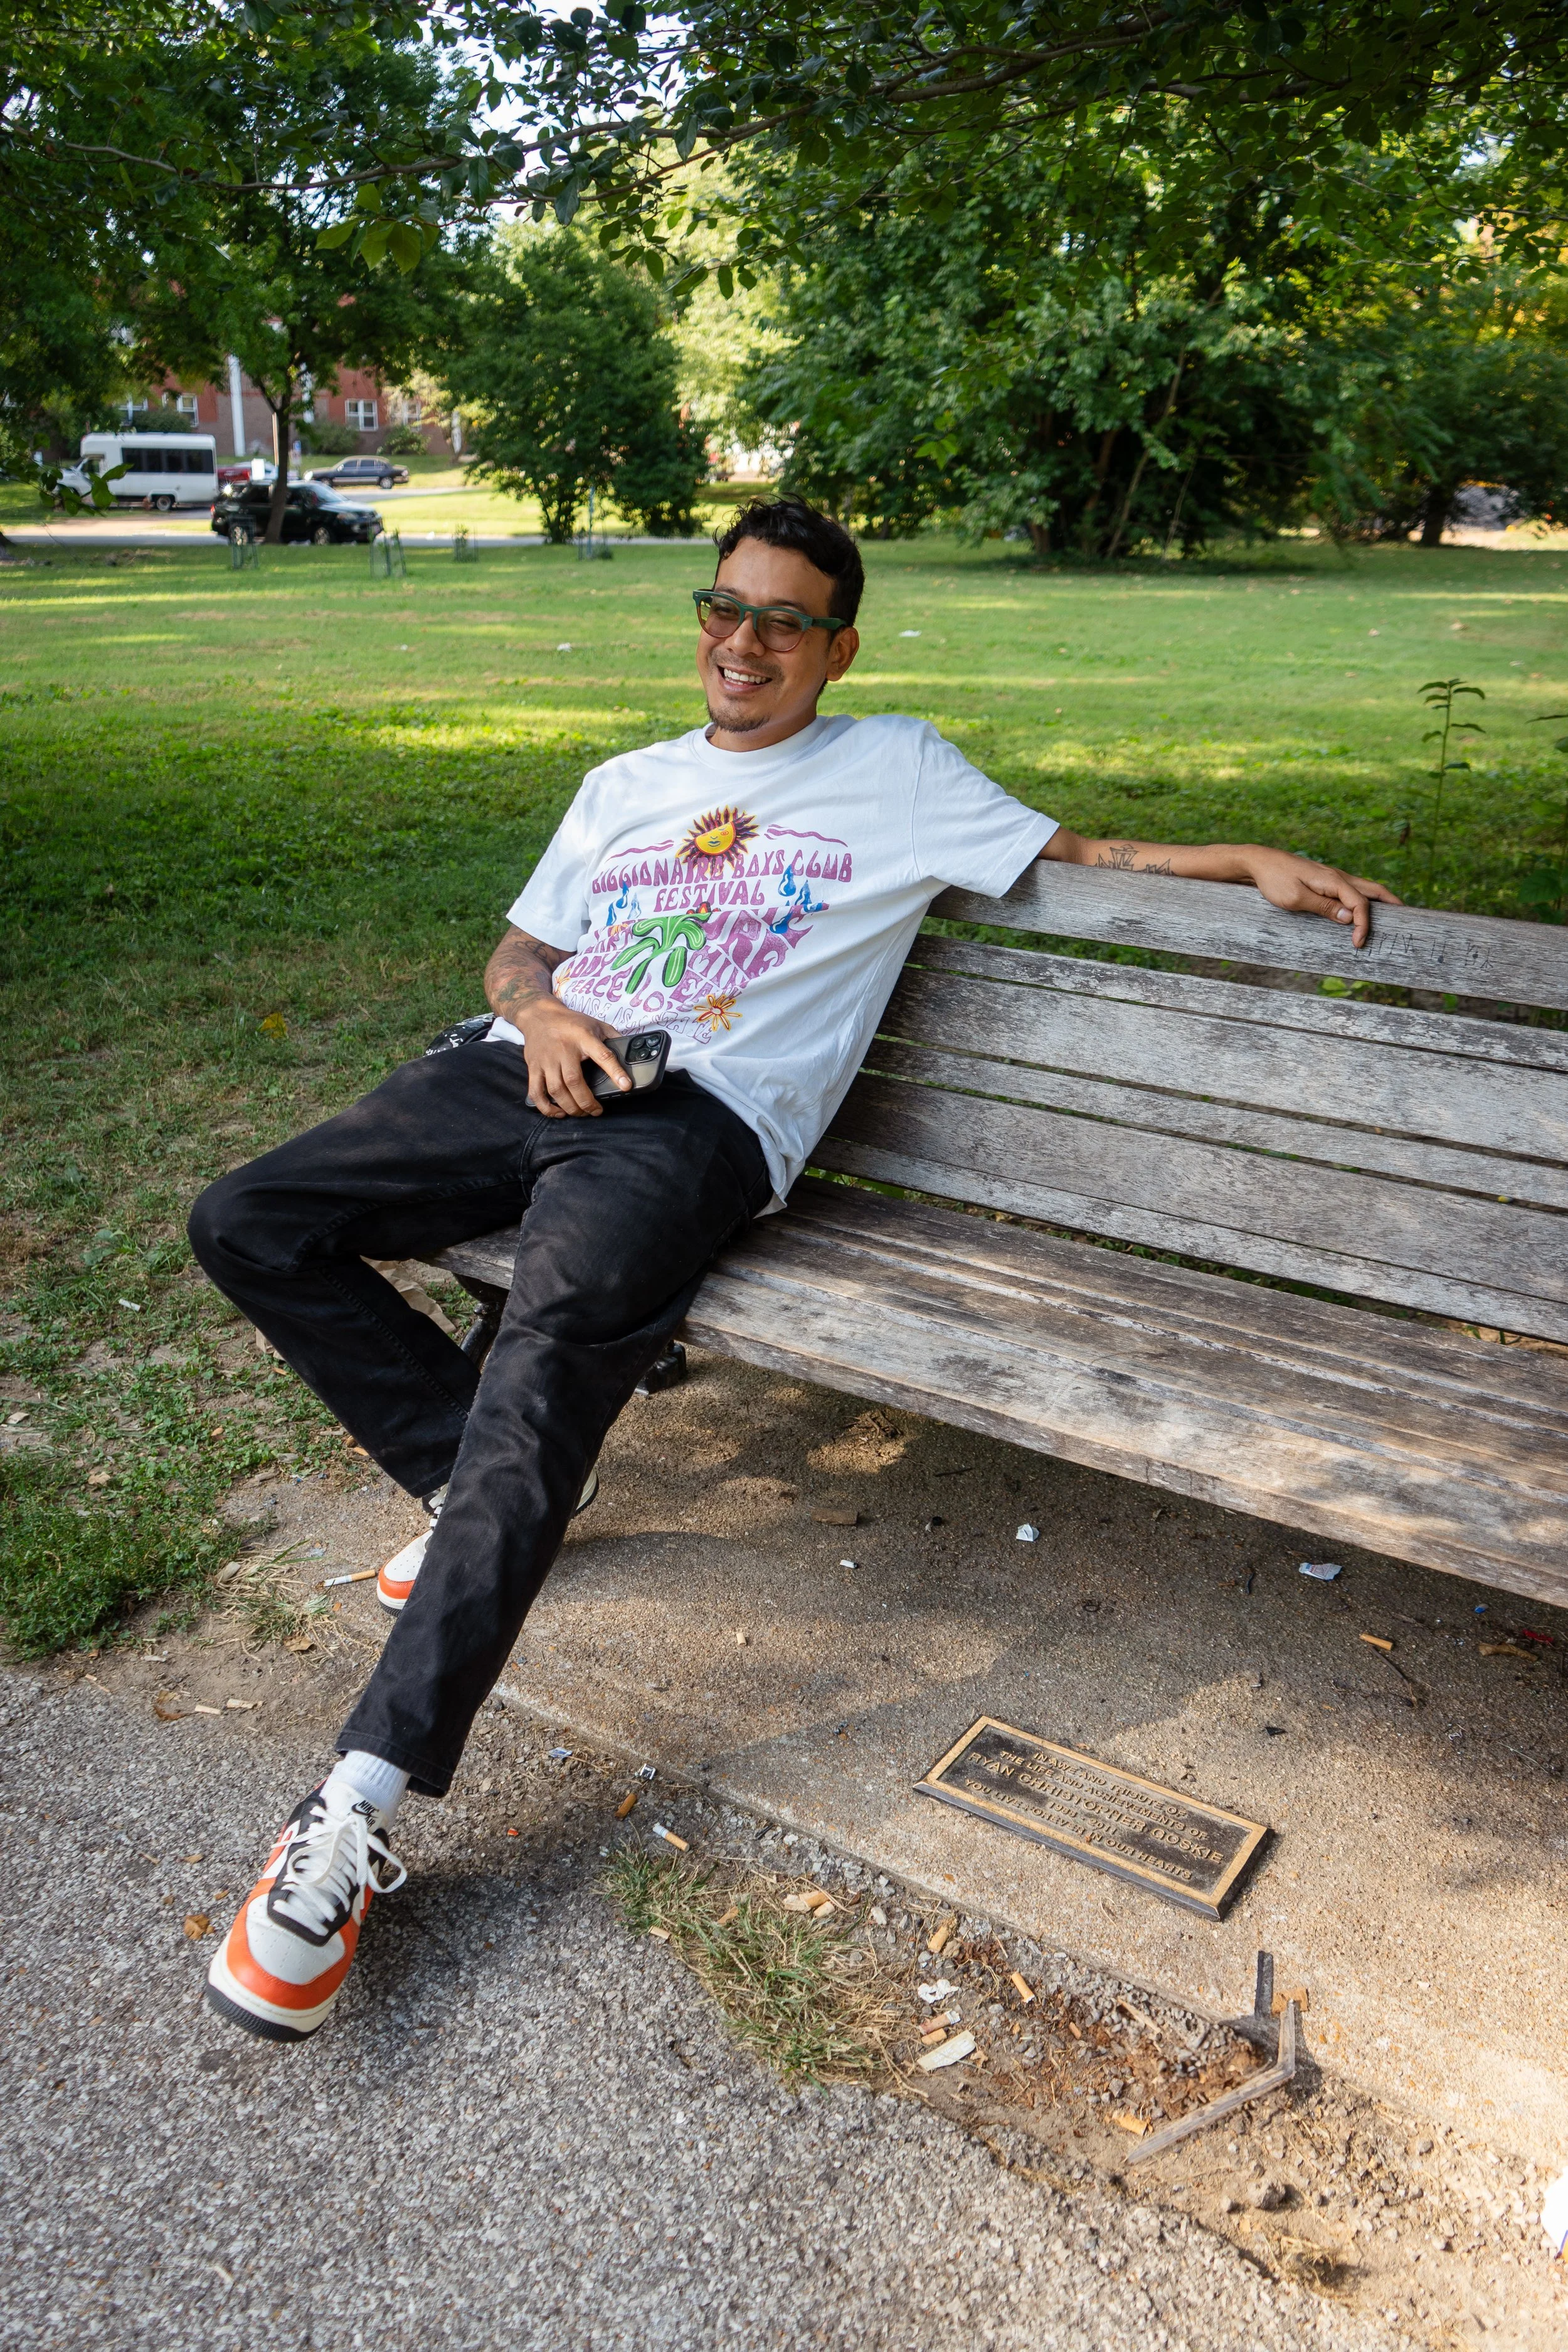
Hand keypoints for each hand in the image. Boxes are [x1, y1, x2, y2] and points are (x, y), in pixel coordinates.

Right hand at [519, 998, 630, 1117]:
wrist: (539, 1015)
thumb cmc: (570, 1022)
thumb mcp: (595, 1024)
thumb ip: (613, 1037)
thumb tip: (631, 1051)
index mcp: (583, 1038)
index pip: (602, 1055)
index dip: (615, 1072)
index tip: (626, 1086)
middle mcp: (563, 1050)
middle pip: (574, 1081)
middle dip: (587, 1102)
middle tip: (596, 1111)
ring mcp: (546, 1060)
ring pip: (556, 1090)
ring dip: (570, 1106)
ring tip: (581, 1113)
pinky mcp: (534, 1067)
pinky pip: (536, 1092)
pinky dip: (546, 1106)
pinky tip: (558, 1112)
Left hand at [1240, 848, 1400, 948]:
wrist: (1260, 862)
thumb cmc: (1275, 880)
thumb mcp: (1296, 898)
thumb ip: (1324, 908)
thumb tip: (1349, 918)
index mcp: (1334, 881)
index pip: (1360, 904)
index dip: (1363, 925)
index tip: (1358, 944)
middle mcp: (1338, 876)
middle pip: (1373, 890)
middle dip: (1390, 904)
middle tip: (1405, 919)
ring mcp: (1333, 877)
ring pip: (1364, 889)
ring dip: (1378, 902)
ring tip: (1390, 916)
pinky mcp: (1326, 881)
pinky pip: (1352, 891)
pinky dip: (1363, 900)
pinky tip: (1361, 910)